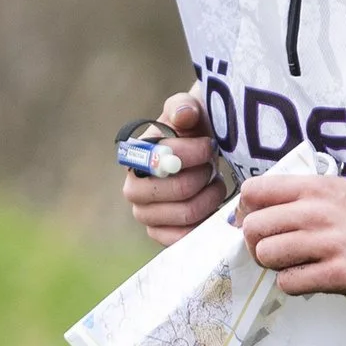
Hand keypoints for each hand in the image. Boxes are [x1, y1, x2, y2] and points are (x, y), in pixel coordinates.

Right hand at [121, 91, 227, 245]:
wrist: (199, 158)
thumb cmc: (192, 133)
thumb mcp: (189, 111)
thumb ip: (183, 107)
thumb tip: (183, 116)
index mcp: (135, 157)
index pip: (165, 159)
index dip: (195, 153)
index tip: (209, 145)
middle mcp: (133, 189)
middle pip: (181, 189)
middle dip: (205, 176)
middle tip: (211, 168)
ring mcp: (144, 215)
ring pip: (188, 213)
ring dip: (210, 196)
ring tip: (213, 183)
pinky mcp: (159, 235)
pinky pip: (185, 237)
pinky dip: (204, 222)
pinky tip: (209, 206)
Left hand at [234, 170, 345, 297]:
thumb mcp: (338, 193)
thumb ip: (300, 197)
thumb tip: (250, 210)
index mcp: (317, 188)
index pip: (254, 191)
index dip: (245, 211)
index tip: (256, 224)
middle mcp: (320, 211)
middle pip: (254, 227)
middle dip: (256, 244)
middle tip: (274, 251)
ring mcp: (330, 242)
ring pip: (267, 254)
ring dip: (273, 266)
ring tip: (293, 265)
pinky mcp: (339, 273)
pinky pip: (289, 282)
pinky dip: (293, 284)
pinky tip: (310, 277)